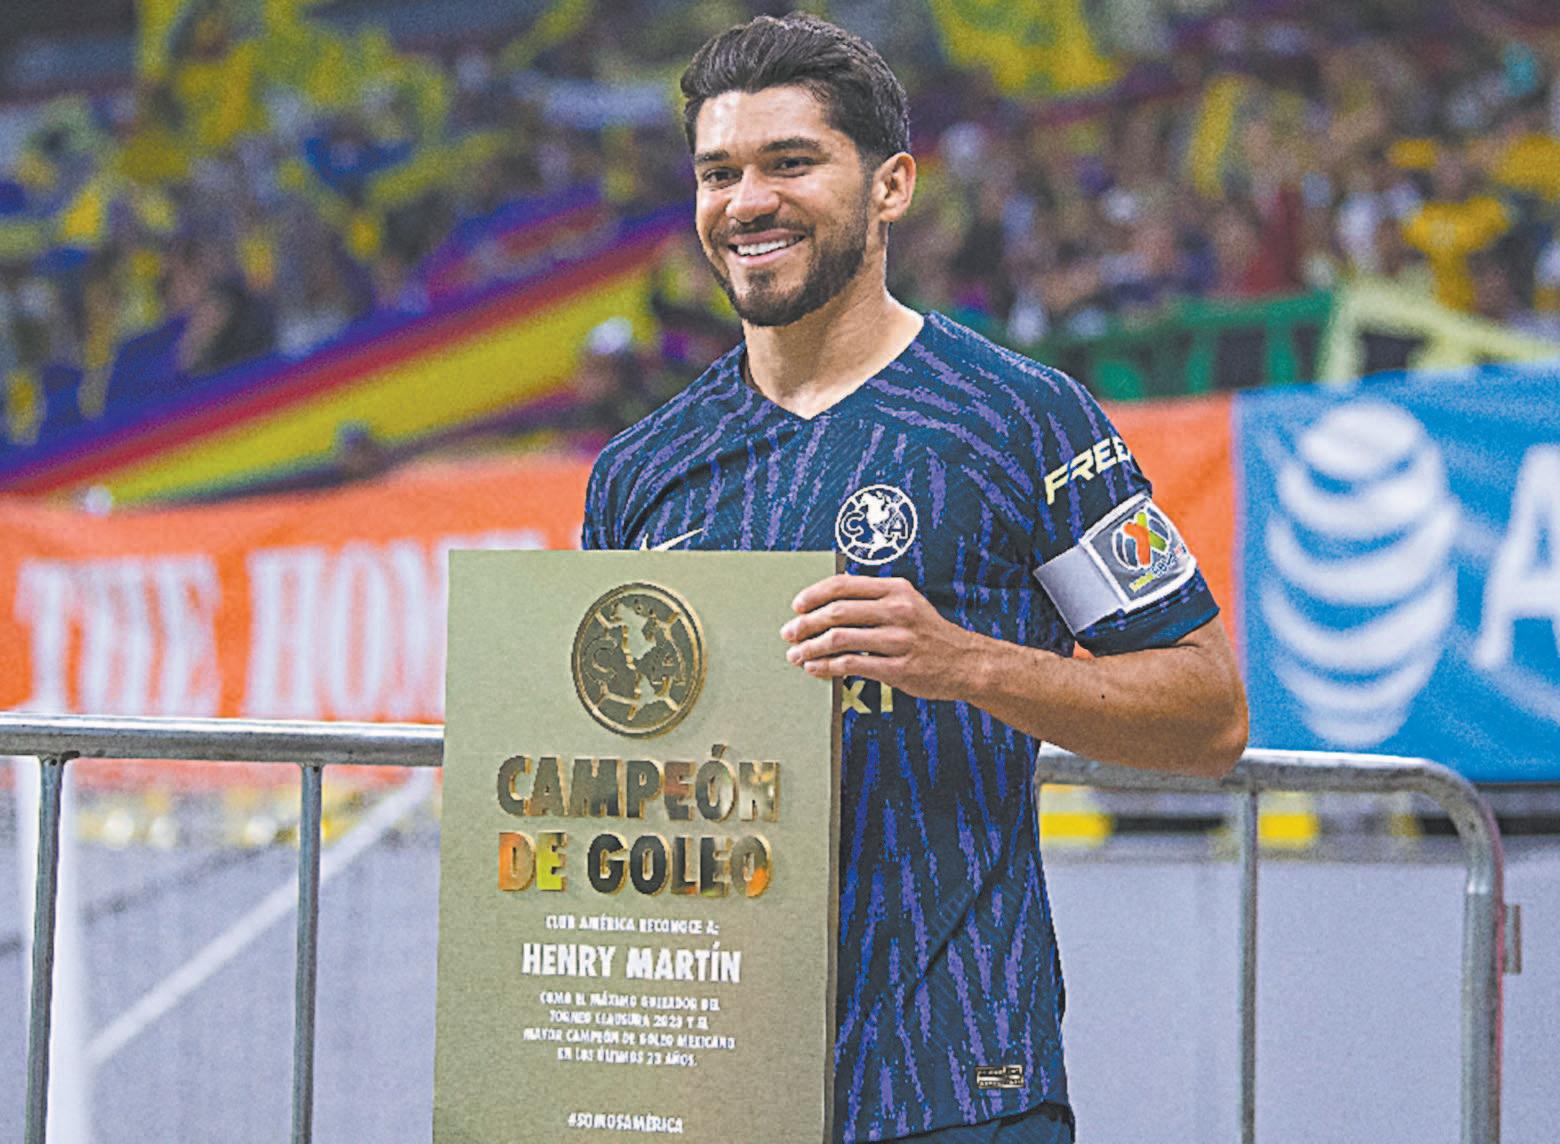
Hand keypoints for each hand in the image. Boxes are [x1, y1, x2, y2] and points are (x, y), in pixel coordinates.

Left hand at [779, 574, 982, 701]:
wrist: (966, 662)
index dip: (814, 594)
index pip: (843, 585)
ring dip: (811, 647)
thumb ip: (873, 598)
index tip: (796, 606)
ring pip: (840, 639)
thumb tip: (828, 602)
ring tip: (795, 655)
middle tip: (788, 633)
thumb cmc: (928, 633)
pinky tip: (815, 669)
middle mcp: (898, 610)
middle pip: (837, 612)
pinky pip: (853, 665)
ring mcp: (899, 640)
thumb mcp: (908, 603)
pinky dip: (827, 667)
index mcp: (896, 589)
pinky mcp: (899, 668)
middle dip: (806, 623)